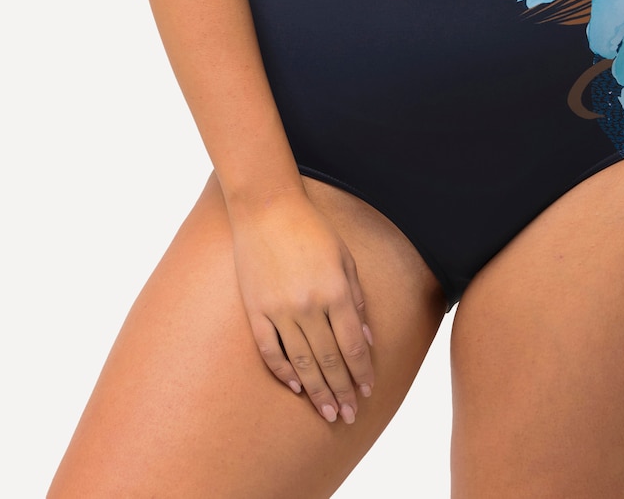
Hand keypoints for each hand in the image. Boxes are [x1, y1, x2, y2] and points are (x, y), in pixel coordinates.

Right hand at [229, 186, 374, 423]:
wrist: (267, 208)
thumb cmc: (312, 229)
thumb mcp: (344, 257)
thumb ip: (356, 298)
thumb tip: (366, 339)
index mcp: (335, 291)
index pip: (353, 345)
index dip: (362, 372)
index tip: (367, 391)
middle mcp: (309, 305)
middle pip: (330, 360)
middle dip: (343, 391)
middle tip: (349, 416)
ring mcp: (280, 310)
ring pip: (303, 362)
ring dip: (317, 390)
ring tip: (327, 412)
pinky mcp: (256, 310)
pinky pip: (271, 350)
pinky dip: (283, 371)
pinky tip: (295, 386)